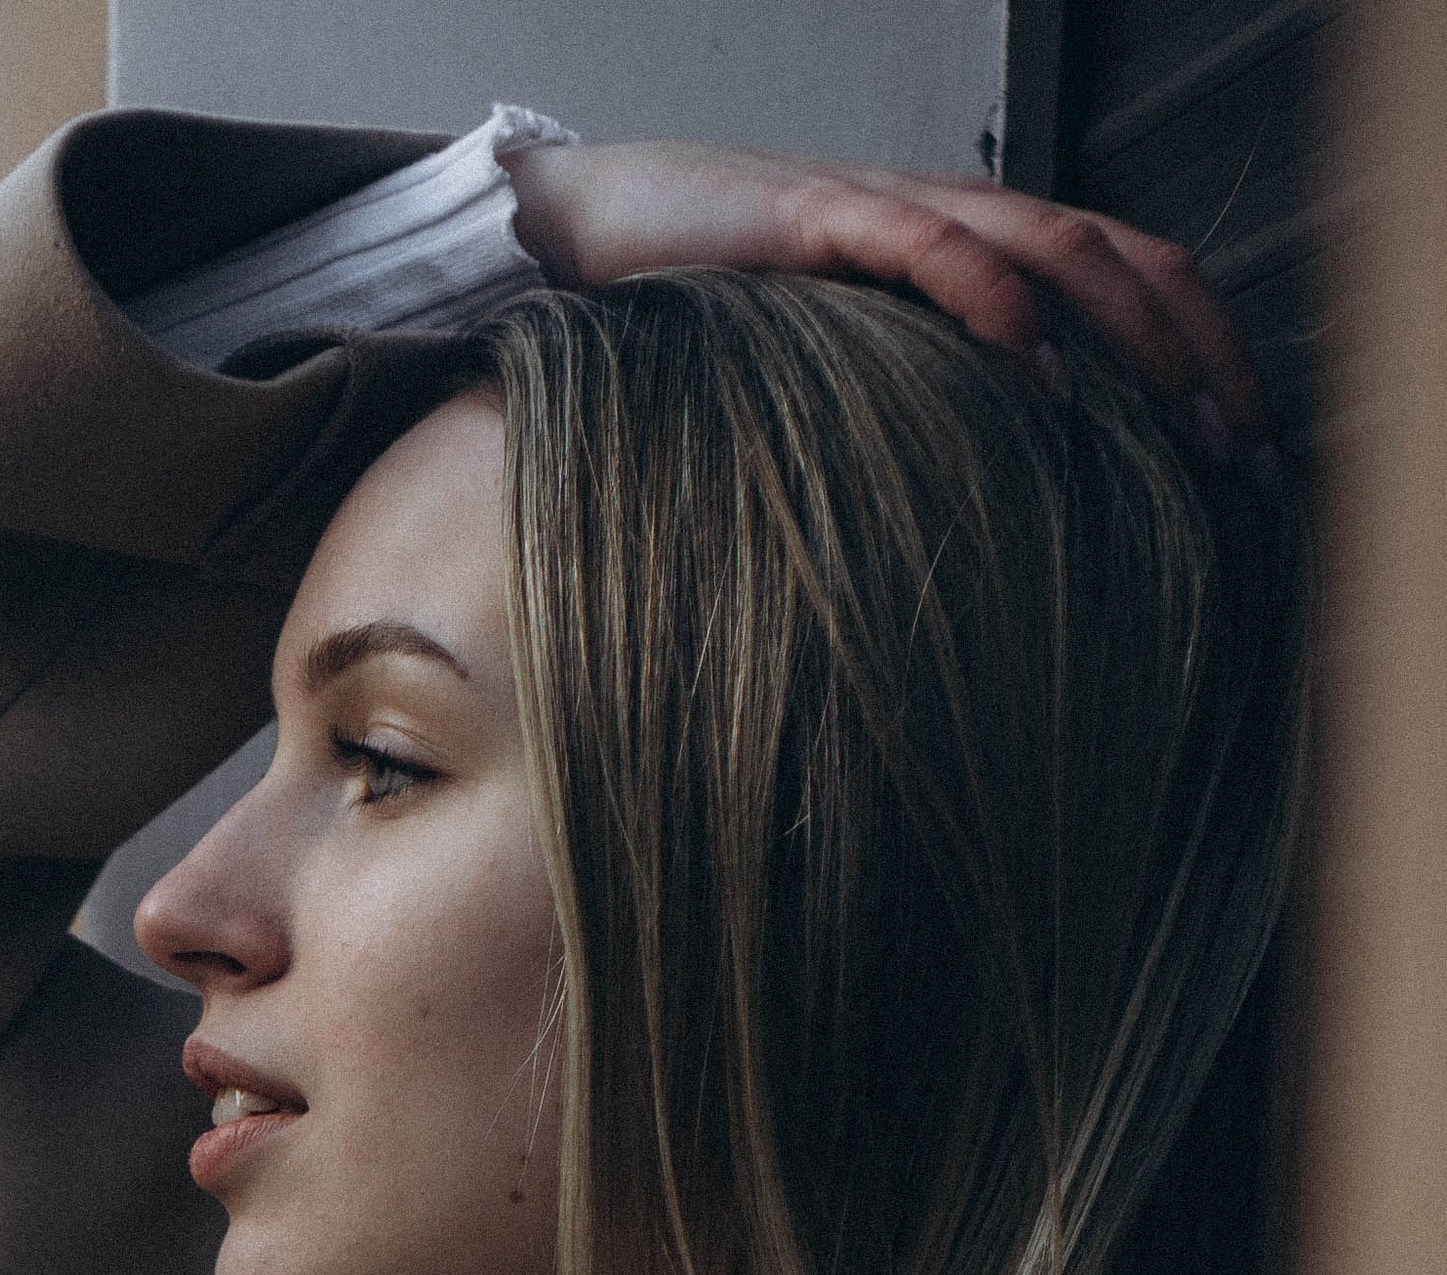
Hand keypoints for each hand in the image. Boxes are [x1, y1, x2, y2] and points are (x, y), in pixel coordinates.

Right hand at [503, 140, 1273, 463]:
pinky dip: (1003, 308)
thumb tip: (983, 515)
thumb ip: (909, 410)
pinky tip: (1045, 372)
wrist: (575, 233)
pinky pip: (937, 252)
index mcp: (967, 250)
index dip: (1200, 354)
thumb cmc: (699, 314)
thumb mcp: (832, 374)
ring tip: (1182, 422)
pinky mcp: (821, 220)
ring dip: (1138, 338)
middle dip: (1203, 356)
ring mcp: (893, 211)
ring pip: (1062, 248)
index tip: (1240, 461)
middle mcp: (952, 218)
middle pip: (1127, 259)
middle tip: (1246, 459)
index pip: (1124, 279)